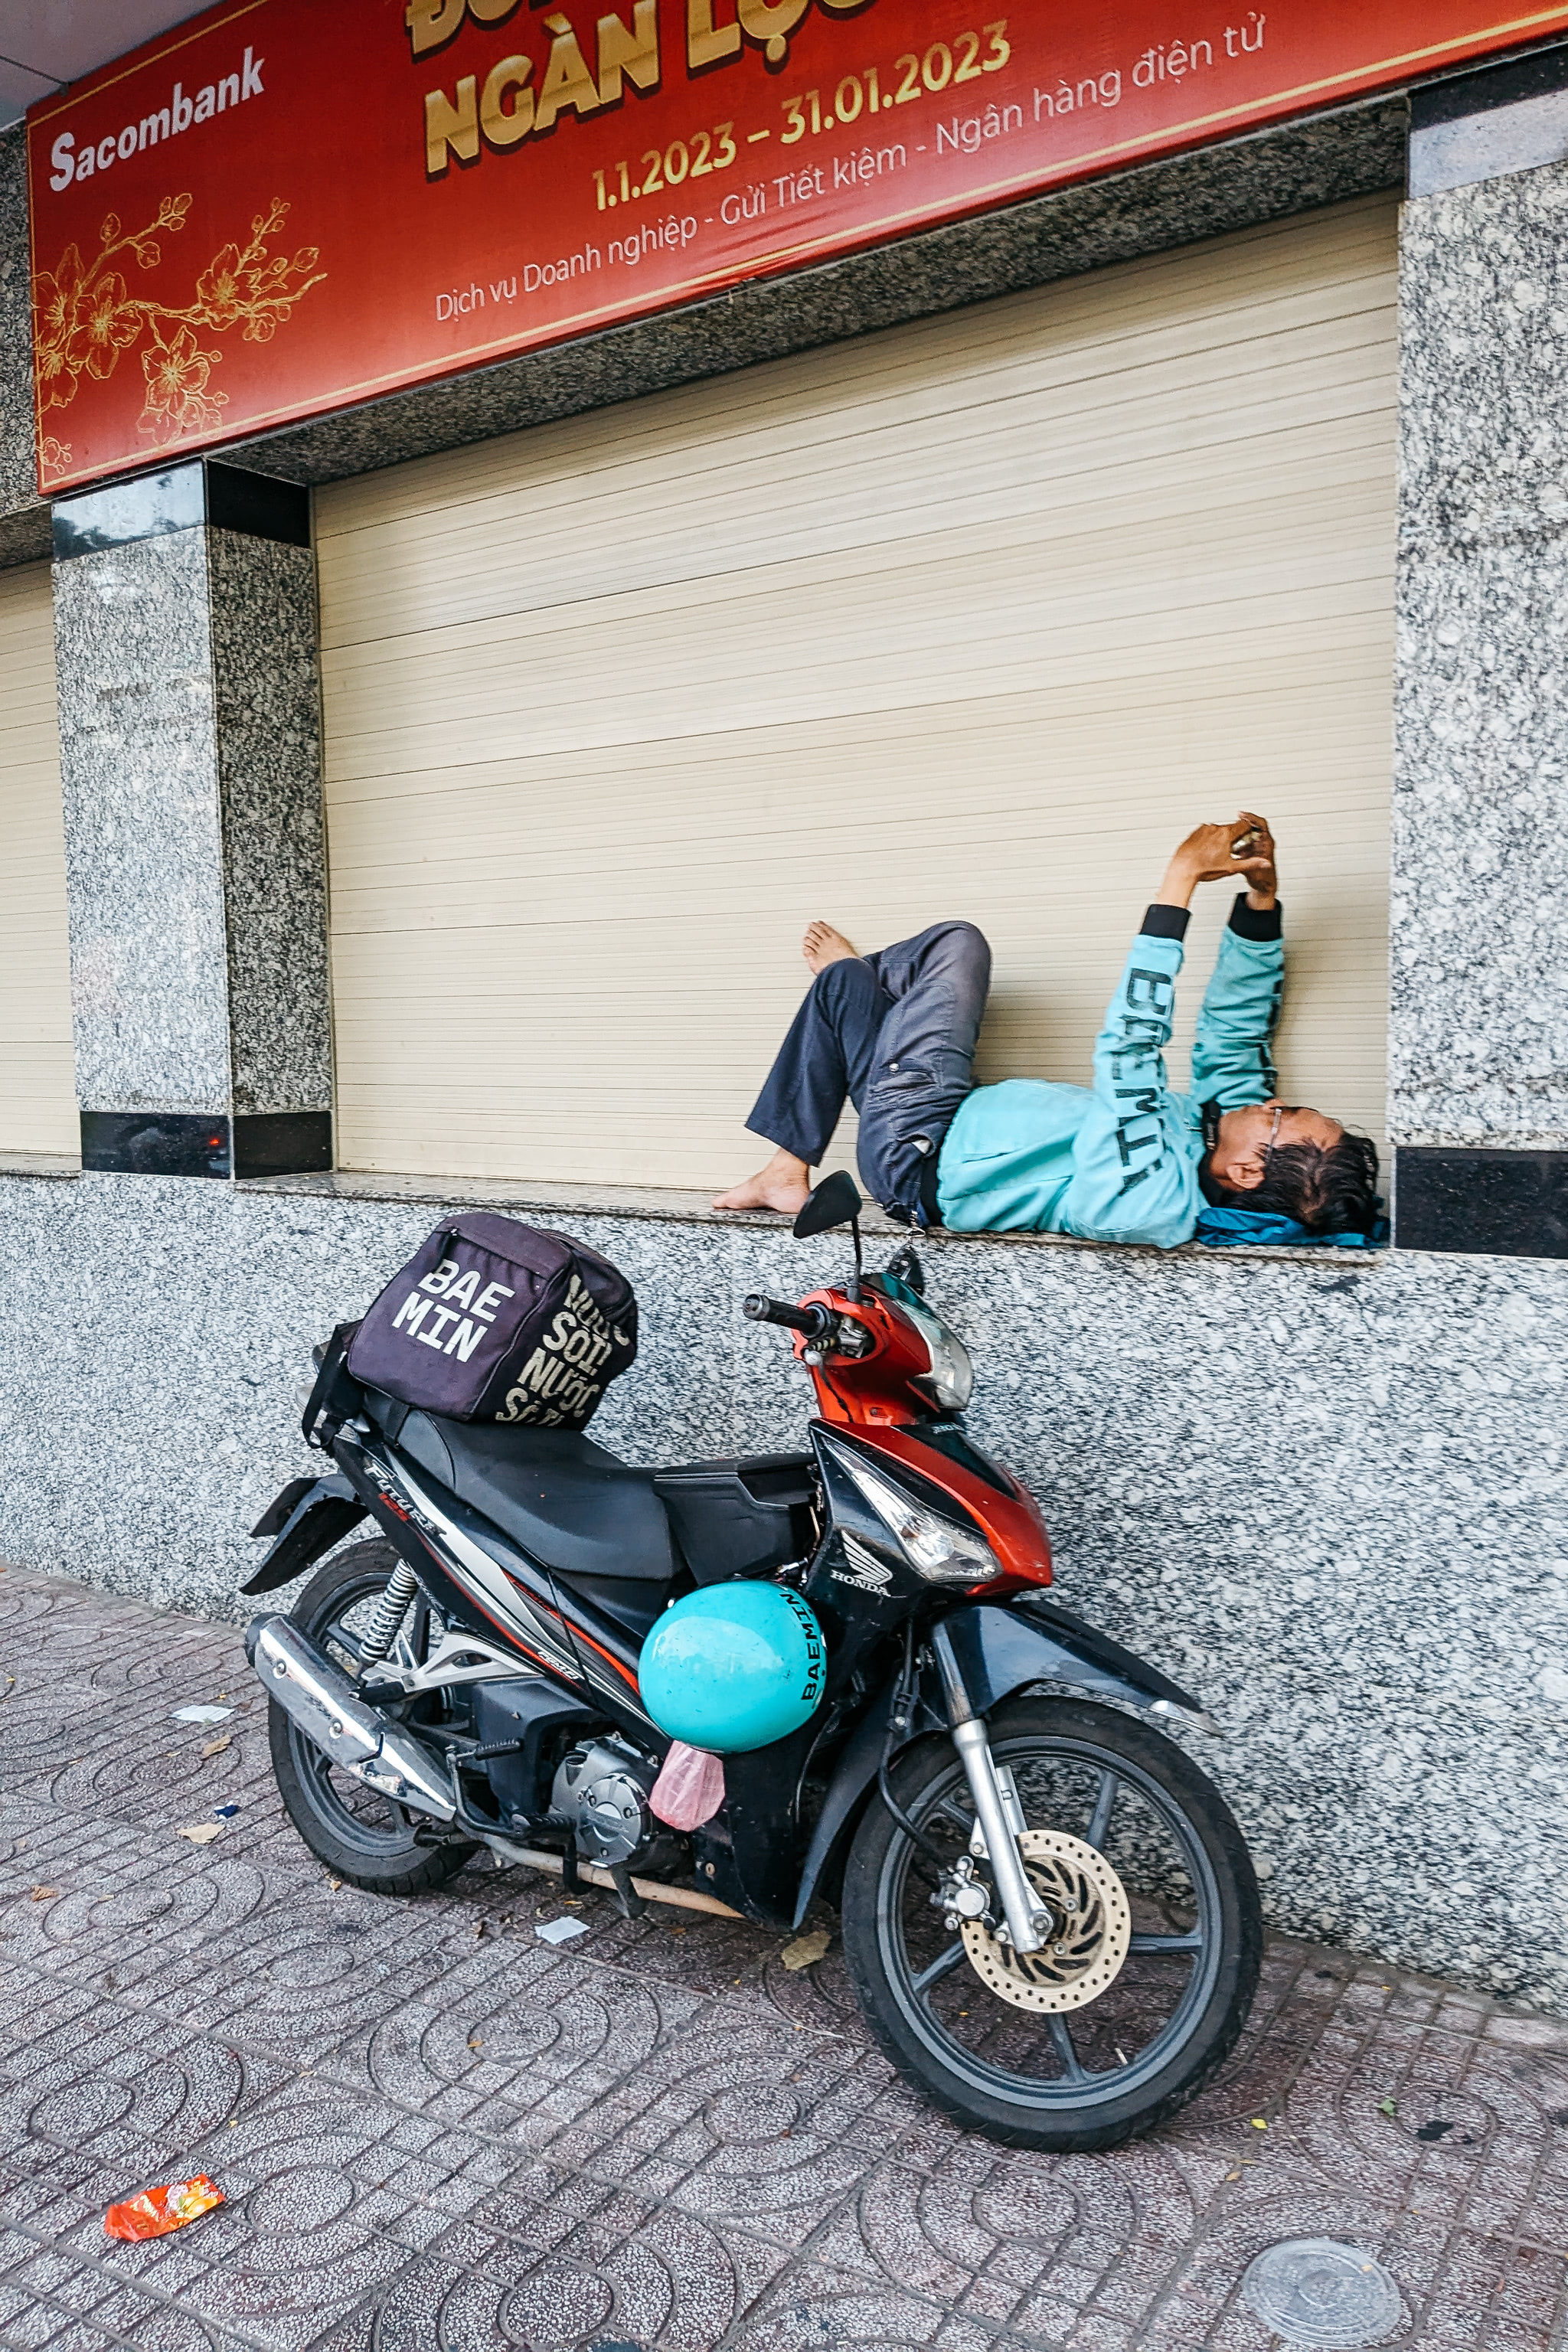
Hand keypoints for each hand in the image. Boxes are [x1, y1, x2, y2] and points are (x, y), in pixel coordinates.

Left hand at [1155, 814, 1276, 909]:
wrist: (1183, 869)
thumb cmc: (1203, 869)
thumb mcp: (1231, 867)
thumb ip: (1250, 863)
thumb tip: (1264, 863)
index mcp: (1226, 834)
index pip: (1244, 825)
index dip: (1247, 832)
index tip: (1247, 839)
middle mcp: (1214, 828)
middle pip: (1231, 828)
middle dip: (1234, 837)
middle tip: (1231, 851)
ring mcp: (1203, 829)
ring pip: (1218, 830)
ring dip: (1221, 838)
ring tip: (1217, 854)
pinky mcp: (1195, 833)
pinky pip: (1207, 833)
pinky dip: (1210, 839)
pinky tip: (1207, 852)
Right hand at [1232, 811, 1276, 908]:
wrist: (1263, 886)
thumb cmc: (1264, 879)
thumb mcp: (1254, 872)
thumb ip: (1249, 866)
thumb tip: (1244, 862)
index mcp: (1266, 844)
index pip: (1261, 824)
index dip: (1252, 818)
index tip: (1242, 815)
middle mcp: (1261, 842)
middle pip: (1251, 826)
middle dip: (1240, 825)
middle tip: (1230, 826)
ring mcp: (1254, 845)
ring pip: (1244, 833)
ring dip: (1235, 834)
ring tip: (1225, 835)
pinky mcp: (1248, 850)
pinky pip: (1239, 841)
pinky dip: (1232, 841)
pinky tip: (1226, 845)